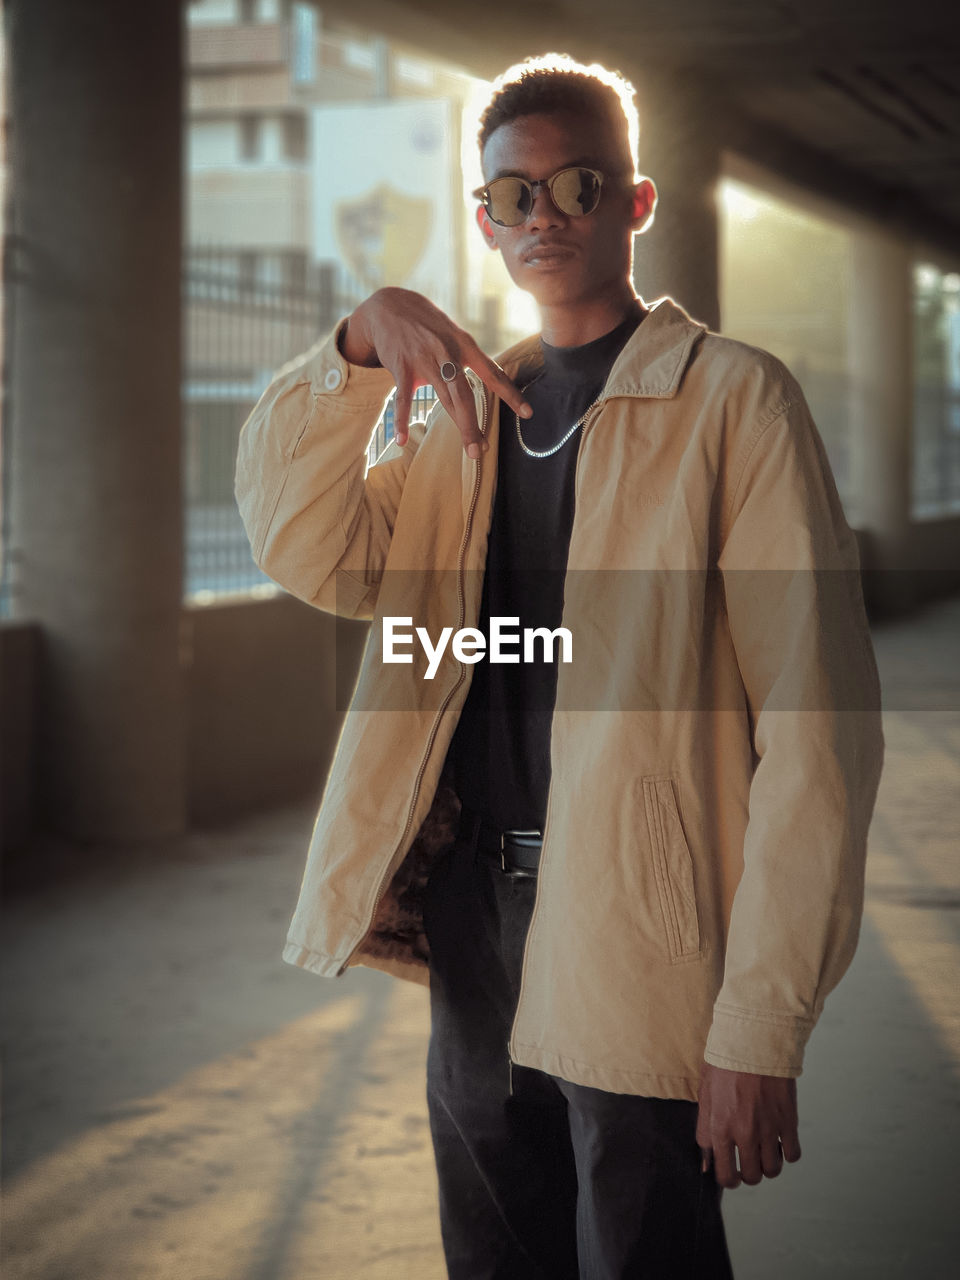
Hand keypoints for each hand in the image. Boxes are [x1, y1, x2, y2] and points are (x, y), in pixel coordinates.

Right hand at [338, 287, 531, 459]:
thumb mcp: (453, 332)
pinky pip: (403, 399)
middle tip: (484, 450)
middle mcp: (447, 353)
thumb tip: (484, 381)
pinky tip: (401, 439)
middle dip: (475, 424)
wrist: (389, 306)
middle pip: (465, 395)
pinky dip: (401, 420)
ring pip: (444, 400)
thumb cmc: (426, 324)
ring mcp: (424, 360)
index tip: (527, 413)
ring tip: (470, 451)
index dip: (510, 393)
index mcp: (464, 345)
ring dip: (459, 427)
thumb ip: (466, 358)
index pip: (492, 373)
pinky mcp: (402, 367)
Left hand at [696, 1062, 800, 1188]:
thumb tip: (706, 1163)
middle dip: (748, 1174)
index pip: (724, 1173)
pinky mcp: (788, 1120)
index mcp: (719, 1126)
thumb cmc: (726, 1062)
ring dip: (768, 1166)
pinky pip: (793, 1154)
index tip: (731, 1173)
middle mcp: (744, 1132)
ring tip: (764, 1150)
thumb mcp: (705, 1093)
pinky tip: (780, 1140)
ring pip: (772, 1170)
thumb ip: (704, 1130)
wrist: (754, 1040)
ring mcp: (768, 1128)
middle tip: (749, 1161)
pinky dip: (787, 1153)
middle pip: (750, 1176)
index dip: (728, 1179)